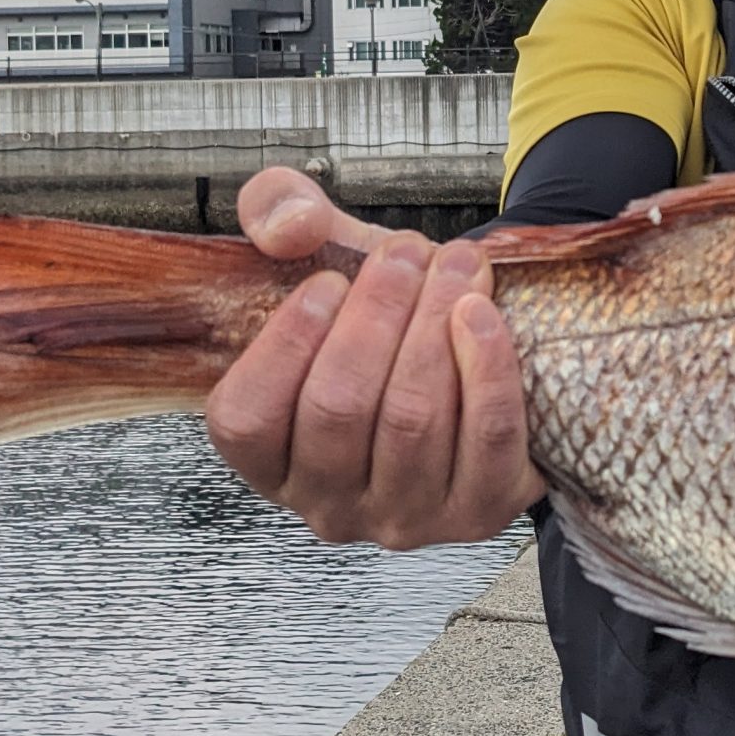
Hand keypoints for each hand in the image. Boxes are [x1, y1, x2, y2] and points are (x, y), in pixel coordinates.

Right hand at [204, 167, 543, 547]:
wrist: (480, 351)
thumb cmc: (390, 319)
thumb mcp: (328, 260)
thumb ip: (282, 216)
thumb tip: (291, 223)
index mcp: (270, 460)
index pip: (247, 419)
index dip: (285, 342)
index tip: (329, 280)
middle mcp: (328, 505)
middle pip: (338, 408)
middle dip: (377, 314)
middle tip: (408, 251)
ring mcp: (405, 519)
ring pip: (412, 419)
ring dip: (435, 326)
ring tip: (457, 264)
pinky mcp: (481, 513)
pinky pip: (486, 438)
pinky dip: (487, 366)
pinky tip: (482, 312)